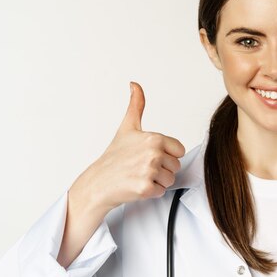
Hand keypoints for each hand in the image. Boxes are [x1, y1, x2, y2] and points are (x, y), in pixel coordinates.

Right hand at [69, 81, 185, 212]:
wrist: (97, 182)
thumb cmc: (114, 156)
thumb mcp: (127, 128)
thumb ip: (136, 105)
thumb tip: (134, 84)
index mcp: (154, 138)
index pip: (179, 150)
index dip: (166, 154)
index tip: (148, 155)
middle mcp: (153, 153)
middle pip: (176, 166)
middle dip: (162, 169)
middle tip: (141, 167)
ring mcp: (149, 171)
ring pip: (170, 180)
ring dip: (157, 181)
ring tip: (138, 176)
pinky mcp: (145, 188)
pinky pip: (161, 191)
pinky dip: (151, 192)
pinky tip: (136, 186)